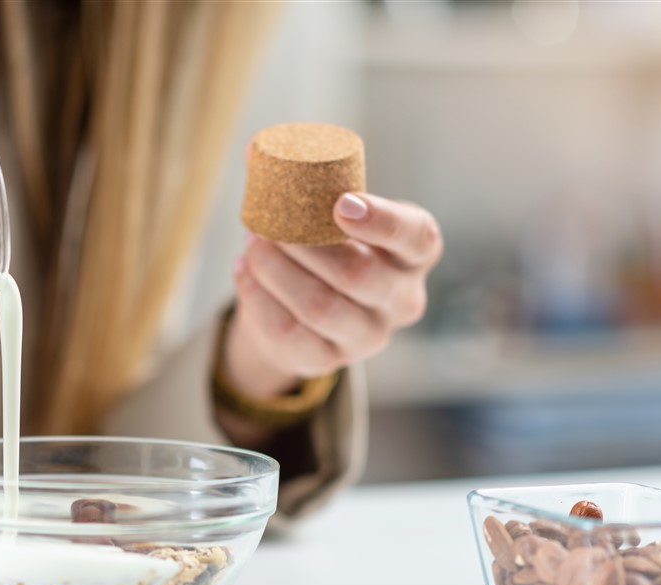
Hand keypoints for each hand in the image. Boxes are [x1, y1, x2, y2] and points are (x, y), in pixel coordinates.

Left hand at [225, 191, 442, 401]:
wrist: (299, 309)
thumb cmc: (321, 245)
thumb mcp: (320, 212)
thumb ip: (293, 178)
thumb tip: (254, 148)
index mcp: (413, 253)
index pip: (417, 237)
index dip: (383, 220)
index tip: (341, 204)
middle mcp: (402, 299)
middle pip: (357, 274)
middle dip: (305, 246)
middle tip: (268, 225)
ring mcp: (369, 336)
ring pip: (319, 307)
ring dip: (276, 271)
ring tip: (251, 246)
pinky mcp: (329, 360)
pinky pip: (289, 334)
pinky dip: (259, 299)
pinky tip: (243, 273)